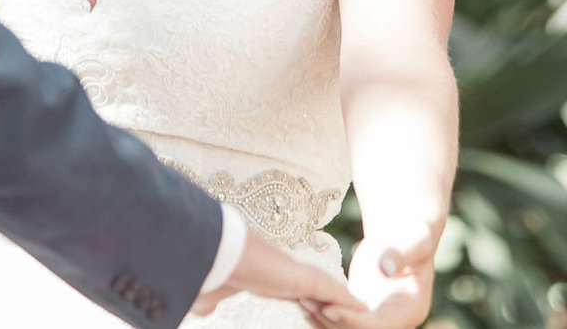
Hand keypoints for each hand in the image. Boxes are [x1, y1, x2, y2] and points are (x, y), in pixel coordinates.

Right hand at [191, 233, 363, 318]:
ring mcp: (297, 275)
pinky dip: (349, 304)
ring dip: (345, 306)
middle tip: (353, 314)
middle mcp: (287, 275)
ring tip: (365, 313)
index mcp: (270, 280)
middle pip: (318, 292)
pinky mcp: (304, 279)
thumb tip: (202, 310)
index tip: (315, 310)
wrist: (215, 253)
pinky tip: (364, 310)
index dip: (310, 304)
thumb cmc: (210, 271)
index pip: (297, 294)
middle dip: (334, 304)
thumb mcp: (210, 294)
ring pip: (330, 294)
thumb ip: (211, 303)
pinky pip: (335, 295)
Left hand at [310, 222, 438, 328]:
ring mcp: (376, 317)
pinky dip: (322, 312)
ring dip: (322, 318)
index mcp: (409, 309)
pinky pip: (340, 318)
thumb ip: (399, 255)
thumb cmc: (412, 235)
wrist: (404, 237)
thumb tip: (386, 268)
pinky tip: (302, 299)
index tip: (329, 308)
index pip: (379, 325)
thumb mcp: (414, 242)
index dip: (353, 320)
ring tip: (300, 298)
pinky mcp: (361, 311)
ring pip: (346, 328)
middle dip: (333, 320)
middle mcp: (393, 320)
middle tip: (307, 302)